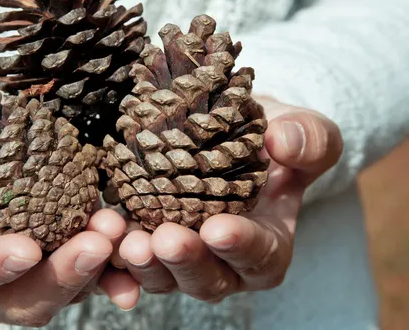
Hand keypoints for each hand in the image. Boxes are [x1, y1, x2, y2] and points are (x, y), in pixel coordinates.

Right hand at [0, 58, 138, 325]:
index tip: (24, 249)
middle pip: (23, 298)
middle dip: (61, 276)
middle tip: (94, 244)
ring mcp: (36, 272)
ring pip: (67, 288)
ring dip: (98, 267)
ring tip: (119, 229)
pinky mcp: (70, 254)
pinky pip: (98, 271)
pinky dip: (120, 265)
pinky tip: (140, 247)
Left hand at [115, 96, 342, 301]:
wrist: (232, 132)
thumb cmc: (272, 136)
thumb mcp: (304, 131)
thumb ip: (309, 140)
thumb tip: (281, 141)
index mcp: (268, 244)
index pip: (260, 256)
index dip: (240, 246)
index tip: (218, 229)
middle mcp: (225, 262)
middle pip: (206, 278)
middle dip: (184, 261)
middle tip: (163, 239)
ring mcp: (183, 257)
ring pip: (162, 276)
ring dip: (143, 264)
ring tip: (126, 240)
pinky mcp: (148, 242)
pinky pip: (128, 259)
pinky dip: (112, 254)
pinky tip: (98, 234)